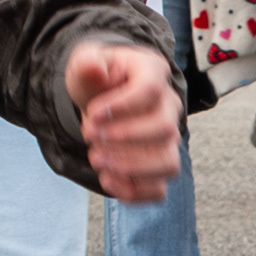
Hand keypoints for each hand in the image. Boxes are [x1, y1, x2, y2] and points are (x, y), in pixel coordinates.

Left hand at [65, 39, 183, 204]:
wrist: (101, 100)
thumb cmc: (98, 80)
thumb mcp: (86, 64)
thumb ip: (87, 65)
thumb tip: (92, 67)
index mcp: (154, 73)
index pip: (151, 90)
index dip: (122, 106)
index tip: (93, 114)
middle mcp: (169, 106)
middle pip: (165, 128)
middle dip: (124, 138)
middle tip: (90, 136)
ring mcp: (168, 139)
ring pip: (169, 163)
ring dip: (130, 167)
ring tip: (97, 159)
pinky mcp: (158, 166)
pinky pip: (158, 190)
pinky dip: (133, 192)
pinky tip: (107, 179)